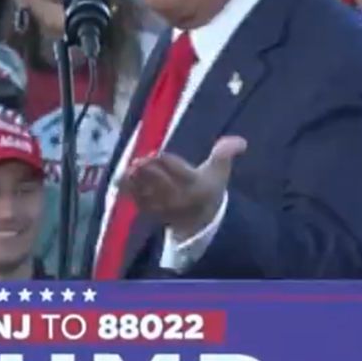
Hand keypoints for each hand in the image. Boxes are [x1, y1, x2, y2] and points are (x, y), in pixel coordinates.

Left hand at [118, 136, 246, 238]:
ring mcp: (165, 207)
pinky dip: (129, 191)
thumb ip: (225, 153)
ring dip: (136, 181)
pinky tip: (121, 180)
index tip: (156, 154)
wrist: (202, 219)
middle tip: (138, 161)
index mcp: (196, 184)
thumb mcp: (219, 170)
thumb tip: (240, 141)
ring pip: (149, 192)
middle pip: (161, 183)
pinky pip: (139, 202)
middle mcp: (180, 197)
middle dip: (148, 171)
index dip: (165, 161)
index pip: (180, 172)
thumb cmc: (209, 188)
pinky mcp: (153, 213)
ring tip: (128, 170)